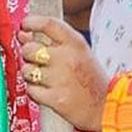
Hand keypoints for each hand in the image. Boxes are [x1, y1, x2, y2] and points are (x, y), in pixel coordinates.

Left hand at [18, 15, 110, 131]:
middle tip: (36, 60)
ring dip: (30, 74)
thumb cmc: (93, 80)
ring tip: (44, 78)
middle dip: (28, 53)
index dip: (31, 22)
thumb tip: (24, 35)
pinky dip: (35, 91)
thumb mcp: (81, 53)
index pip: (48, 24)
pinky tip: (46, 91)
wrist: (107, 109)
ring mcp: (61, 80)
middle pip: (30, 48)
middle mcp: (68, 59)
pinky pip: (31, 90)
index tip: (24, 26)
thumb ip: (55, 42)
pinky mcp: (55, 99)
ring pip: (27, 70)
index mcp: (76, 44)